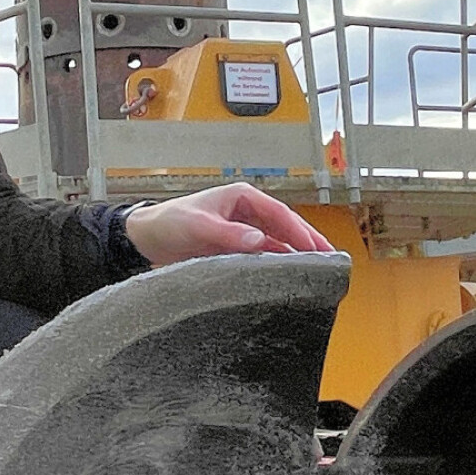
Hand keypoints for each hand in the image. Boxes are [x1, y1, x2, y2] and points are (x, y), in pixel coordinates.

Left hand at [123, 183, 336, 266]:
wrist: (144, 239)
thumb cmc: (168, 223)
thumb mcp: (196, 225)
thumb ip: (227, 233)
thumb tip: (259, 241)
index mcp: (241, 198)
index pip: (279, 213)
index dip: (300, 230)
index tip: (316, 248)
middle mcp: (246, 213)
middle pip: (285, 226)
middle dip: (308, 241)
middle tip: (331, 259)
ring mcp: (242, 232)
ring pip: (277, 242)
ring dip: (296, 254)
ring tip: (318, 271)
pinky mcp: (234, 249)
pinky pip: (262, 256)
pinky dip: (277, 264)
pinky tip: (289, 276)